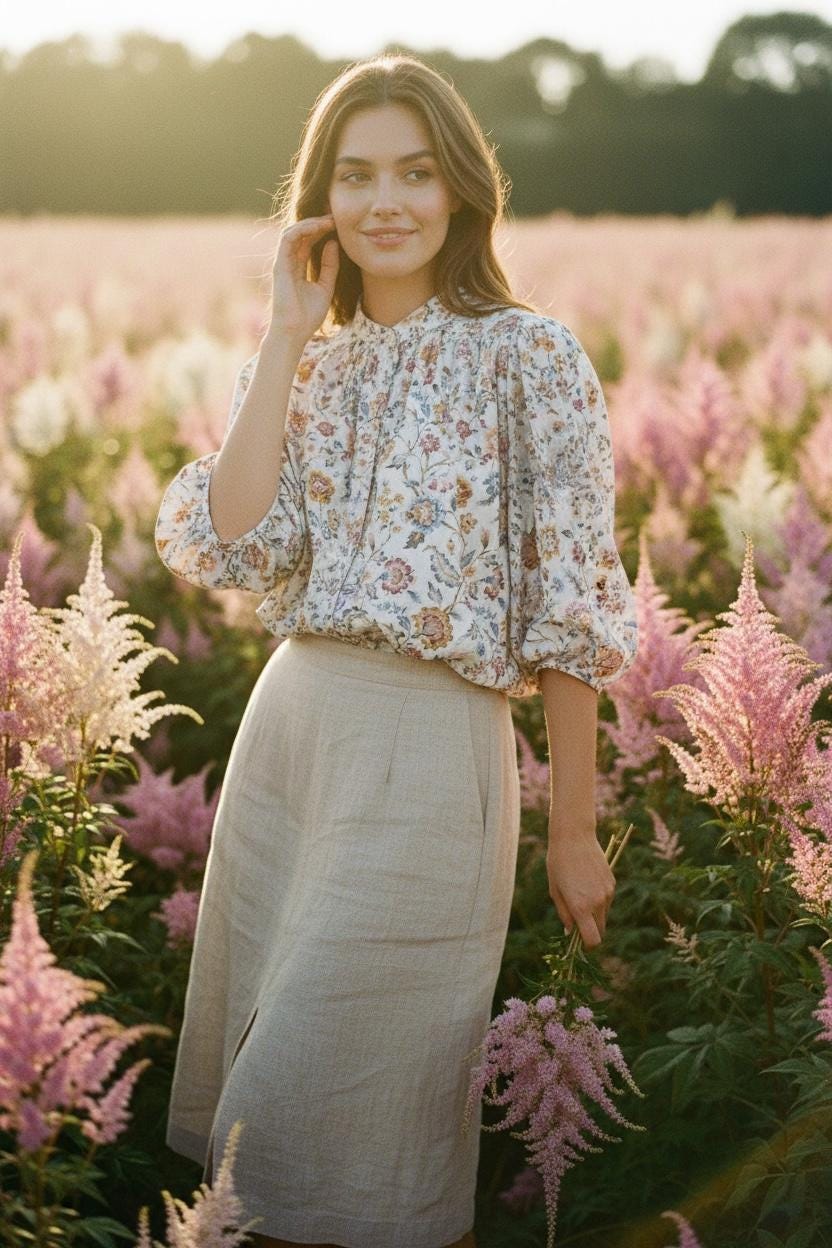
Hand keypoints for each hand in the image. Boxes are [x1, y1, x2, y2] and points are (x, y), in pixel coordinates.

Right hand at [268, 213, 339, 346]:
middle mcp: (289, 262)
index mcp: (298, 267)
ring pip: (294, 232)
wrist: (295, 332)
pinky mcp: (279, 264)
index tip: (340, 225)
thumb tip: (334, 243)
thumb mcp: (326, 287)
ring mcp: (283, 262)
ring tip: (329, 220)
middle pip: (302, 234)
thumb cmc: (308, 315)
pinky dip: (302, 229)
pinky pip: (288, 239)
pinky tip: (318, 226)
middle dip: (318, 222)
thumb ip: (329, 266)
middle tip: (336, 216)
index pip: (309, 241)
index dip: (322, 230)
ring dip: (311, 223)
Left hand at [546, 830, 615, 949]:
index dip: (587, 946)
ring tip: (578, 895)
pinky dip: (598, 901)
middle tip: (577, 923)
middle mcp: (598, 902)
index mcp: (581, 907)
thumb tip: (571, 933)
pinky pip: (606, 901)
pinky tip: (586, 883)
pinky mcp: (612, 883)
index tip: (579, 942)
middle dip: (590, 932)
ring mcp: (607, 893)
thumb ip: (564, 914)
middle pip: (600, 931)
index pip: (592, 940)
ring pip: (604, 916)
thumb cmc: (558, 863)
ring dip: (594, 915)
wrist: (574, 836)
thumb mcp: (555, 890)